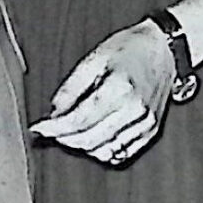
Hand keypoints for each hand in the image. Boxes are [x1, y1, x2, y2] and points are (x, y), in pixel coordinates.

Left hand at [29, 21, 177, 165]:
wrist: (163, 50)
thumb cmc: (131, 48)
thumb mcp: (94, 58)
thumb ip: (71, 87)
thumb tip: (55, 112)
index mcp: (120, 88)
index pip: (79, 120)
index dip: (55, 128)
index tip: (39, 129)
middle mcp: (135, 110)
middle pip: (90, 139)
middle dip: (65, 138)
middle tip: (52, 130)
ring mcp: (145, 124)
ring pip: (104, 151)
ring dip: (82, 146)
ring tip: (72, 131)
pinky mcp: (150, 131)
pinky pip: (120, 153)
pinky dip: (102, 150)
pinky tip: (93, 136)